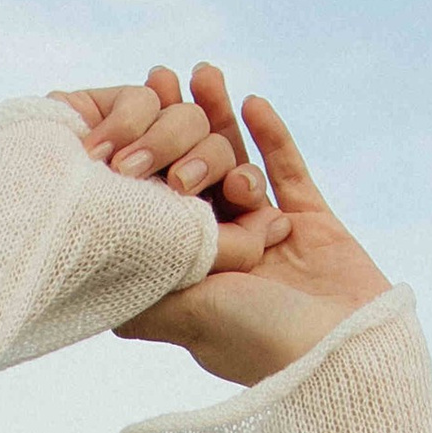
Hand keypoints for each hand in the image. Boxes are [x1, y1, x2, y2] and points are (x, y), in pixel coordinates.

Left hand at [59, 64, 389, 385]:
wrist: (344, 359)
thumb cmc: (258, 343)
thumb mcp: (184, 314)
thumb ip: (142, 286)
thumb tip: (87, 264)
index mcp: (192, 277)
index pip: (160, 207)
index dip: (143, 159)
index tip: (122, 115)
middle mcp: (227, 256)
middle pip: (197, 177)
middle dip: (179, 127)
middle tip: (156, 81)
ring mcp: (271, 239)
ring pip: (239, 167)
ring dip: (219, 120)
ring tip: (201, 73)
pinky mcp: (315, 226)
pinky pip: (290, 173)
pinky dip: (273, 138)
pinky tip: (253, 102)